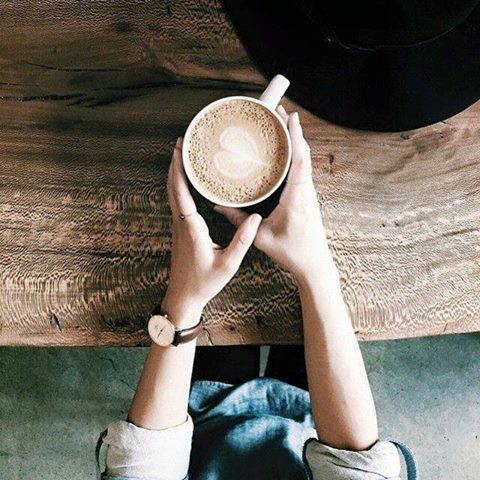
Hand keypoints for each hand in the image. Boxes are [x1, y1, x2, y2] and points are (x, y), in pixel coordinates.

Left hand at [162, 138, 261, 325]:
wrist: (183, 297)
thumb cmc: (204, 283)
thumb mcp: (228, 264)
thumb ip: (242, 240)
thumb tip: (255, 217)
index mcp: (191, 228)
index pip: (181, 192)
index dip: (179, 169)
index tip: (180, 149)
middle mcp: (180, 223)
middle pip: (172, 186)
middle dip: (175, 163)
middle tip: (182, 141)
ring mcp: (177, 226)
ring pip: (172, 193)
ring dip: (175, 172)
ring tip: (183, 154)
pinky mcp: (179, 230)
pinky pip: (176, 201)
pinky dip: (178, 185)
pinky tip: (186, 180)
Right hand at [214, 107, 328, 284]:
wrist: (314, 263)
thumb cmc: (292, 251)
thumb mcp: (260, 238)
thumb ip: (238, 220)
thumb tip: (218, 205)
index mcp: (297, 197)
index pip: (300, 161)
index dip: (295, 137)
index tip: (289, 117)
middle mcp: (305, 191)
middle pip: (302, 153)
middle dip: (291, 130)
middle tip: (276, 110)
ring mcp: (308, 192)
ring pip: (304, 159)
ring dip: (293, 140)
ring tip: (279, 122)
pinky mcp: (306, 196)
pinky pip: (302, 168)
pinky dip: (294, 153)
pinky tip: (284, 148)